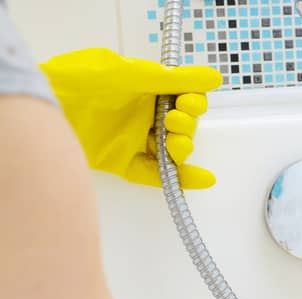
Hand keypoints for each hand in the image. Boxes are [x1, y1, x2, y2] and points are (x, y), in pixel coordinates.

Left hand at [40, 48, 222, 188]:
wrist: (46, 104)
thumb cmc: (83, 80)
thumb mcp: (132, 74)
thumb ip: (175, 79)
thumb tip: (214, 78)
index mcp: (147, 90)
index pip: (184, 98)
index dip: (193, 103)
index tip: (189, 103)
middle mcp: (143, 115)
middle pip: (182, 126)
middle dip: (186, 125)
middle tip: (173, 121)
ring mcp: (134, 140)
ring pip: (171, 150)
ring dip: (182, 148)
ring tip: (174, 143)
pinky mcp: (123, 162)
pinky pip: (155, 174)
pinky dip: (179, 179)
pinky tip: (201, 179)